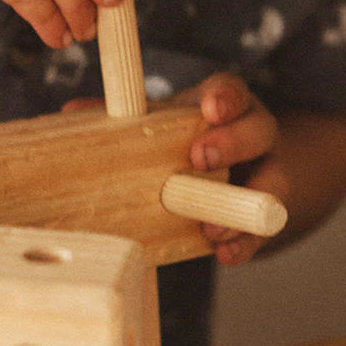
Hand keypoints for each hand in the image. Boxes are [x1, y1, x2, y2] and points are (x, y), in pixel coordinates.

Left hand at [63, 73, 287, 265]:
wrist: (234, 173)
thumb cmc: (183, 141)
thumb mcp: (159, 124)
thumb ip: (123, 120)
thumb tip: (72, 112)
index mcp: (222, 106)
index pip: (231, 91)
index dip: (224, 98)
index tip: (209, 108)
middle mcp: (252, 133)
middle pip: (258, 130)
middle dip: (232, 144)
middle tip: (199, 159)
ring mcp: (264, 172)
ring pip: (273, 182)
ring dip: (244, 204)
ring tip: (212, 225)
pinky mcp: (264, 213)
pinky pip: (262, 230)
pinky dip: (244, 243)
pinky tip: (224, 253)